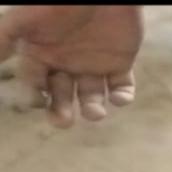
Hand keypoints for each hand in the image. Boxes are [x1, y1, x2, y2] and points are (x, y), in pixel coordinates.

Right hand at [0, 5, 143, 127]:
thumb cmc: (57, 1)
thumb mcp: (24, 19)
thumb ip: (4, 39)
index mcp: (42, 54)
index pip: (34, 84)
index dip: (34, 96)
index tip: (37, 100)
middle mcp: (67, 63)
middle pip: (62, 97)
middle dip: (61, 111)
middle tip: (63, 121)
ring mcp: (94, 64)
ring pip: (92, 97)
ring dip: (93, 109)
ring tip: (94, 112)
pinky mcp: (120, 64)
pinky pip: (122, 88)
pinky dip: (122, 97)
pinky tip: (118, 97)